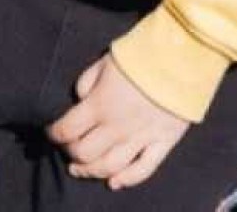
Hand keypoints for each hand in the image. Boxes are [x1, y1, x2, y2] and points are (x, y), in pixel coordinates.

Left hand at [47, 54, 187, 189]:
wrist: (183, 53)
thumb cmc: (142, 53)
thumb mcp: (105, 60)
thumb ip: (86, 82)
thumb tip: (80, 101)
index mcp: (99, 105)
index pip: (66, 130)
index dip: (54, 134)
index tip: (52, 132)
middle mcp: (116, 127)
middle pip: (84, 154)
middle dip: (71, 154)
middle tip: (69, 149)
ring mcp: (141, 137)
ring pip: (109, 167)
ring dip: (90, 172)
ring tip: (81, 169)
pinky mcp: (163, 141)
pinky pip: (143, 169)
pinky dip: (127, 179)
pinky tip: (114, 183)